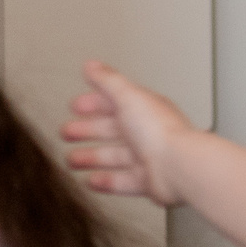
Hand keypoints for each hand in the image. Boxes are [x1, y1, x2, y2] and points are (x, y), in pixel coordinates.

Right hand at [59, 61, 196, 207]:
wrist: (179, 166)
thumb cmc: (161, 131)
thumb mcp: (129, 97)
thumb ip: (108, 81)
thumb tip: (92, 65)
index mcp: (145, 109)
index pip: (116, 102)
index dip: (94, 103)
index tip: (75, 106)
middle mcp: (147, 133)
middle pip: (112, 130)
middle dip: (88, 130)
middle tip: (66, 132)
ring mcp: (147, 158)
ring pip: (113, 156)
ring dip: (91, 157)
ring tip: (71, 160)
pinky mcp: (147, 181)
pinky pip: (122, 182)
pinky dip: (105, 181)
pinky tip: (90, 181)